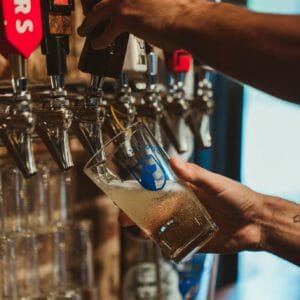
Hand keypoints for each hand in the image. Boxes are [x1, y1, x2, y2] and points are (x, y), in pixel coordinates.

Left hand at [78, 0, 209, 50]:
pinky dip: (101, 39)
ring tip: (84, 29)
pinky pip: (107, 30)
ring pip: (100, 10)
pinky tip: (98, 44)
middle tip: (88, 14)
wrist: (189, 21)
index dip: (110, 1)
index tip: (106, 4)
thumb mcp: (168, 2)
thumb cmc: (186, 12)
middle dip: (94, 6)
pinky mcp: (126, 18)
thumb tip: (152, 11)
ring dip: (90, 21)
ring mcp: (127, 0)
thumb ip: (155, 4)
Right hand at [120, 156, 263, 253]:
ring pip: (160, 226)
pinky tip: (152, 242)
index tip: (127, 193)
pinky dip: (161, 242)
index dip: (141, 191)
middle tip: (124, 217)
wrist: (256, 222)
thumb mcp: (216, 183)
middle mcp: (182, 206)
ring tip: (134, 230)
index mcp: (185, 190)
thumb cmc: (238, 197)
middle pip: (154, 209)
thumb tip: (173, 160)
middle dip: (137, 213)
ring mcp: (186, 223)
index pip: (158, 189)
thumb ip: (195, 174)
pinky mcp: (192, 239)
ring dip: (145, 228)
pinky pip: (173, 241)